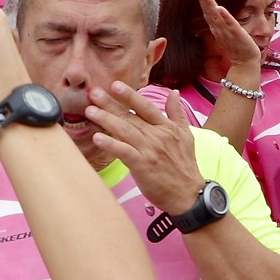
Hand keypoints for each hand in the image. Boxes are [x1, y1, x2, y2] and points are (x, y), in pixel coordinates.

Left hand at [82, 83, 208, 212]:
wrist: (189, 194)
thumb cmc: (185, 166)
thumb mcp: (186, 135)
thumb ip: (177, 113)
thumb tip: (174, 93)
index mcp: (166, 127)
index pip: (145, 107)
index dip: (130, 95)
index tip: (115, 84)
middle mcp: (157, 136)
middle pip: (130, 116)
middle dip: (110, 103)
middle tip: (94, 93)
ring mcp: (149, 150)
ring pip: (124, 130)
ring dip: (106, 119)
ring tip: (90, 111)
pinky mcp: (143, 166)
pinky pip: (123, 152)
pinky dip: (110, 144)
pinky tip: (97, 138)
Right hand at [192, 0, 264, 84]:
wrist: (245, 61)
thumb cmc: (236, 46)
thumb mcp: (226, 31)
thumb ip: (220, 21)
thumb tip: (216, 10)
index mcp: (216, 27)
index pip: (207, 11)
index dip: (202, 0)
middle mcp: (219, 29)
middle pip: (208, 12)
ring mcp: (227, 32)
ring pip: (216, 16)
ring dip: (210, 4)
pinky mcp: (237, 34)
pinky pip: (230, 24)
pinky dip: (224, 16)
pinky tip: (220, 8)